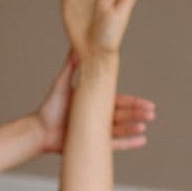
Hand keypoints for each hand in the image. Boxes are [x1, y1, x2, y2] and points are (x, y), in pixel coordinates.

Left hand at [35, 51, 155, 154]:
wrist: (39, 129)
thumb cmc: (50, 107)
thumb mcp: (62, 84)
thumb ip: (71, 67)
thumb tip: (77, 45)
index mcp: (94, 104)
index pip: (118, 101)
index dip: (133, 102)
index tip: (147, 102)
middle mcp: (98, 117)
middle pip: (123, 115)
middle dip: (138, 113)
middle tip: (152, 113)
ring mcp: (96, 131)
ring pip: (120, 129)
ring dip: (133, 127)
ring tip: (145, 124)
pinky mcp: (92, 144)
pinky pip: (113, 145)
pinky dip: (128, 143)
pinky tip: (142, 140)